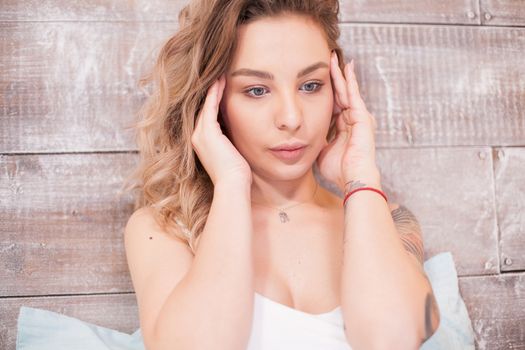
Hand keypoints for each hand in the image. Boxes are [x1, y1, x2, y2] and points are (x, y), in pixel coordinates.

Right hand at [191, 75, 251, 185]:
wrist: (232, 184)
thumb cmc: (237, 175)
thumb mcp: (233, 154)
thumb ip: (232, 143)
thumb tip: (243, 134)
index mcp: (203, 144)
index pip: (207, 118)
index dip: (213, 103)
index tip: (221, 90)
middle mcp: (197, 138)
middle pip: (203, 109)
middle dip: (211, 94)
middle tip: (218, 77)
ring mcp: (200, 135)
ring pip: (206, 105)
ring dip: (213, 89)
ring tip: (220, 76)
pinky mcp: (207, 132)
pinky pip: (210, 106)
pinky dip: (214, 93)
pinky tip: (220, 81)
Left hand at [316, 52, 379, 192]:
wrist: (352, 178)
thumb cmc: (338, 170)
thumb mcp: (321, 151)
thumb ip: (315, 141)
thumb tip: (301, 138)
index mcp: (344, 128)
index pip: (333, 105)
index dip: (325, 92)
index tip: (316, 79)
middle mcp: (353, 120)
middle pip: (341, 94)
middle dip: (333, 77)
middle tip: (326, 59)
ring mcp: (359, 117)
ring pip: (347, 90)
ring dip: (340, 74)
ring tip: (333, 58)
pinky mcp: (362, 116)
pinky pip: (354, 94)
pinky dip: (349, 80)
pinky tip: (345, 67)